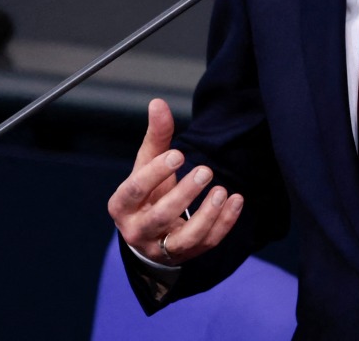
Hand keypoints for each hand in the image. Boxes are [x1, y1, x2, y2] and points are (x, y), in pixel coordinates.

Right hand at [107, 98, 243, 265]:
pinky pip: (207, 243)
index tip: (178, 155)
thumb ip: (156, 136)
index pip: (134, 190)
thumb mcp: (146, 165)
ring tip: (222, 190)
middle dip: (183, 195)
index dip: (155, 173)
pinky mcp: (187, 254)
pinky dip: (224, 224)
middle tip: (205, 171)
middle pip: (160, 216)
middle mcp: (138, 230)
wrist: (149, 233)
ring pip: (185, 238)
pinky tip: (236, 200)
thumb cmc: (148, 191)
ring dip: (206, 216)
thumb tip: (158, 102)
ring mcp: (162, 247)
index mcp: (122, 206)